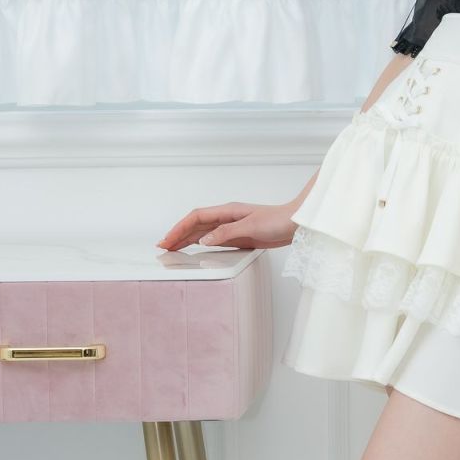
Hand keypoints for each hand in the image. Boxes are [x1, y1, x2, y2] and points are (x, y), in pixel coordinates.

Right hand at [156, 201, 299, 251]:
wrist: (296, 223)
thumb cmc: (278, 220)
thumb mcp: (250, 227)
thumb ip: (226, 233)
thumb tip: (204, 240)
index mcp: (227, 211)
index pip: (196, 217)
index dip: (179, 228)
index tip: (167, 240)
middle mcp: (227, 217)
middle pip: (196, 225)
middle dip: (178, 234)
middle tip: (163, 247)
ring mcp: (233, 226)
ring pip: (203, 232)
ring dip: (187, 239)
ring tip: (173, 249)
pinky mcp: (240, 235)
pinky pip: (215, 239)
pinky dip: (202, 243)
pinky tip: (196, 249)